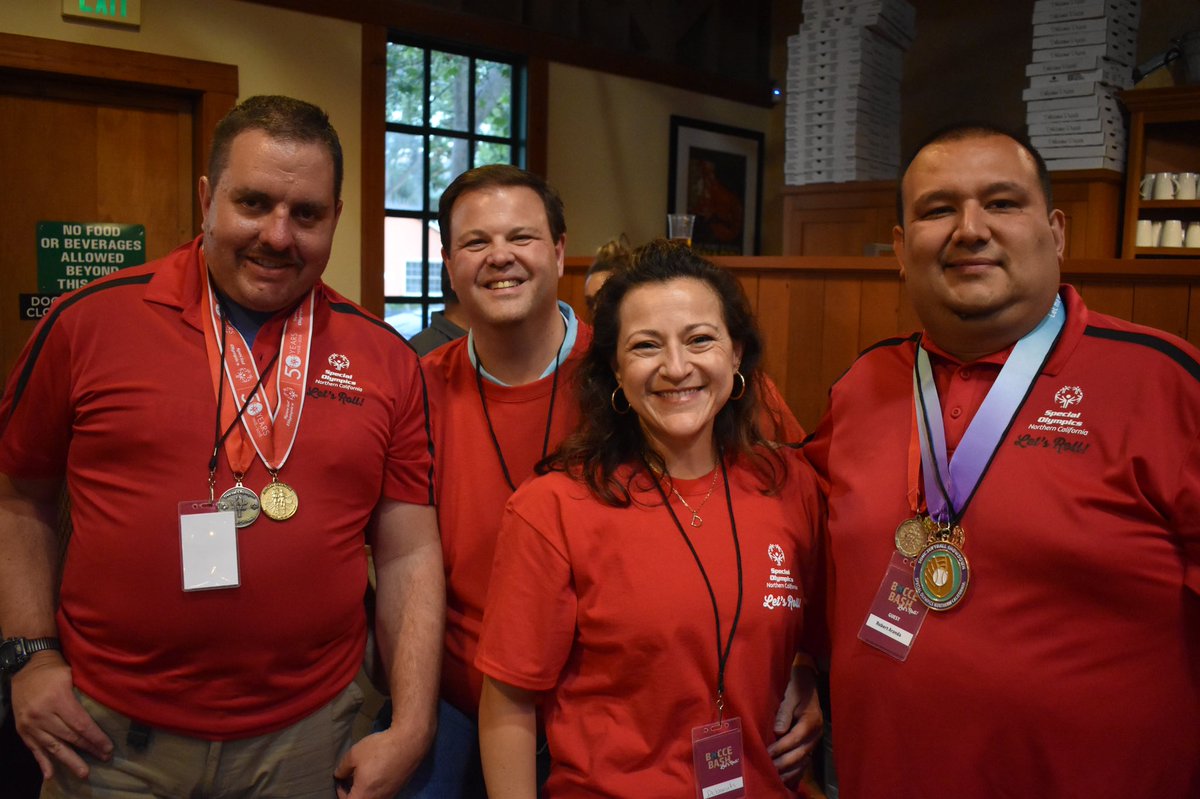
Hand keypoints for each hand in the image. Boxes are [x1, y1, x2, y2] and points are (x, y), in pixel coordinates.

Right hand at [12, 654, 112, 780]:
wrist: (26, 667)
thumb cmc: (54, 670)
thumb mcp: (72, 675)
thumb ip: (84, 693)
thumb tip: (108, 705)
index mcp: (57, 699)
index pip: (81, 724)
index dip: (95, 737)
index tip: (108, 747)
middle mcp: (42, 714)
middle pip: (69, 737)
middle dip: (88, 749)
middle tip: (104, 758)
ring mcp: (30, 724)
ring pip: (53, 746)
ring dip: (70, 760)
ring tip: (84, 772)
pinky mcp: (22, 730)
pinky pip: (34, 749)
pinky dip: (43, 762)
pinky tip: (51, 774)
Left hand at [333, 727, 422, 798]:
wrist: (408, 743)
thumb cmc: (379, 749)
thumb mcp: (353, 755)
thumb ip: (342, 769)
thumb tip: (339, 776)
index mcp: (363, 795)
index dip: (340, 793)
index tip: (341, 782)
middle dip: (353, 793)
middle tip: (351, 779)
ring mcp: (390, 795)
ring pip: (373, 798)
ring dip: (366, 790)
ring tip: (365, 775)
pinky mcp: (399, 788)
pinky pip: (384, 793)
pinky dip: (377, 787)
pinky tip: (378, 772)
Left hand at [768, 663, 822, 785]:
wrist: (809, 682)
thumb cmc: (797, 687)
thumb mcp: (790, 696)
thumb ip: (784, 714)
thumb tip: (778, 732)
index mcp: (811, 720)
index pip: (794, 738)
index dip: (781, 748)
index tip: (767, 754)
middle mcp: (816, 733)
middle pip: (800, 752)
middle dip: (784, 762)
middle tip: (769, 769)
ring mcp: (815, 739)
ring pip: (804, 759)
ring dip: (790, 769)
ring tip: (776, 776)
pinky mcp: (812, 742)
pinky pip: (805, 759)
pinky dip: (797, 769)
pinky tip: (787, 776)